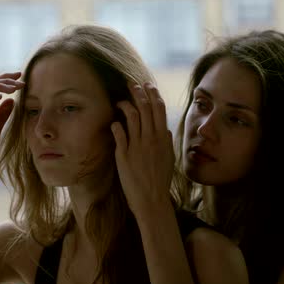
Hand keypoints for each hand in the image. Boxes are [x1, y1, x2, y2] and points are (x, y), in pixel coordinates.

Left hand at [111, 83, 174, 221]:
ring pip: (132, 116)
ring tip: (120, 100)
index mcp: (163, 138)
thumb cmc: (160, 180)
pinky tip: (114, 121)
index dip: (153, 94)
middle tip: (131, 84)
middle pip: (145, 108)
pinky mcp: (124, 155)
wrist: (152, 199)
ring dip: (125, 104)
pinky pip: (119, 133)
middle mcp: (151, 139)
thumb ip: (167, 143)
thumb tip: (166, 131)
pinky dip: (116, 124)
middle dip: (138, 92)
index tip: (147, 85)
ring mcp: (138, 146)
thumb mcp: (169, 159)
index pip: (159, 109)